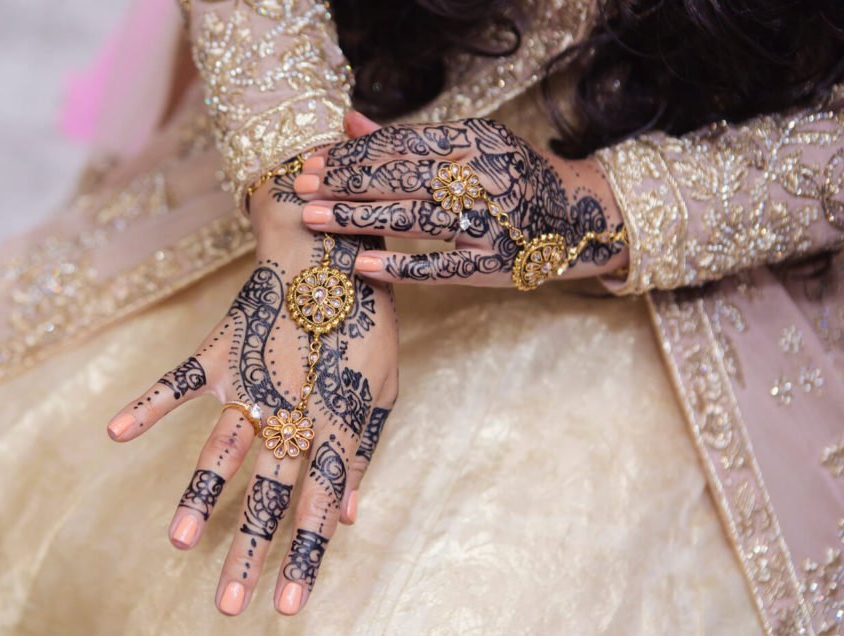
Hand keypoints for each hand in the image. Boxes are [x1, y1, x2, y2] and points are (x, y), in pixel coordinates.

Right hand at [106, 172, 397, 616]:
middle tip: (227, 606)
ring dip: (199, 496)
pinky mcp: (221, 350)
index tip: (286, 607)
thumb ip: (363, 448)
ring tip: (178, 544)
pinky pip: (178, 381)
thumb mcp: (384, 384)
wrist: (330, 246)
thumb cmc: (366, 318)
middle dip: (249, 551)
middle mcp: (291, 408)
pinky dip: (147, 403)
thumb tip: (353, 512)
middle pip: (268, 491)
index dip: (304, 555)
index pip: (320, 502)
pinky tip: (115, 432)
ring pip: (221, 448)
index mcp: (334, 420)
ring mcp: (252, 379)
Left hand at [293, 111, 627, 285]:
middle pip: (402, 177)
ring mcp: (490, 222)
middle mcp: (483, 177)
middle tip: (301, 186)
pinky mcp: (494, 264)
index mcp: (474, 142)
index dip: (353, 153)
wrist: (581, 216)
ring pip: (414, 219)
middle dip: (345, 182)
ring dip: (360, 219)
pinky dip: (400, 266)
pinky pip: (440, 266)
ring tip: (315, 219)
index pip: (401, 145)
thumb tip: (350, 121)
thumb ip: (409, 139)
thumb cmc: (511, 178)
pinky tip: (361, 264)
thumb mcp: (469, 146)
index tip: (313, 160)